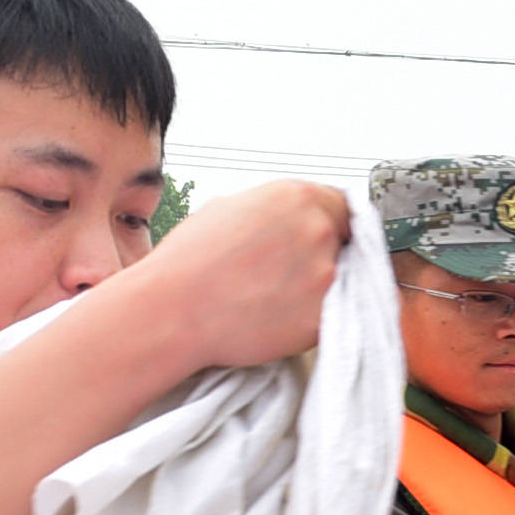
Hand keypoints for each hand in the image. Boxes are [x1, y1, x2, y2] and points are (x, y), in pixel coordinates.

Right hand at [133, 180, 348, 373]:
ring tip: (272, 297)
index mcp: (297, 196)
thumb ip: (271, 210)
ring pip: (338, 281)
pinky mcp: (321, 317)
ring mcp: (324, 275)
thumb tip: (285, 217)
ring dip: (314, 288)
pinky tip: (275, 316)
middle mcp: (317, 229)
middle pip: (342, 242)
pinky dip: (308, 318)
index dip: (330, 224)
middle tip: (285, 273)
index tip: (320, 238)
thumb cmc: (189, 261)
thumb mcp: (228, 208)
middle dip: (319, 255)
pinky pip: (328, 315)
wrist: (172, 310)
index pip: (341, 206)